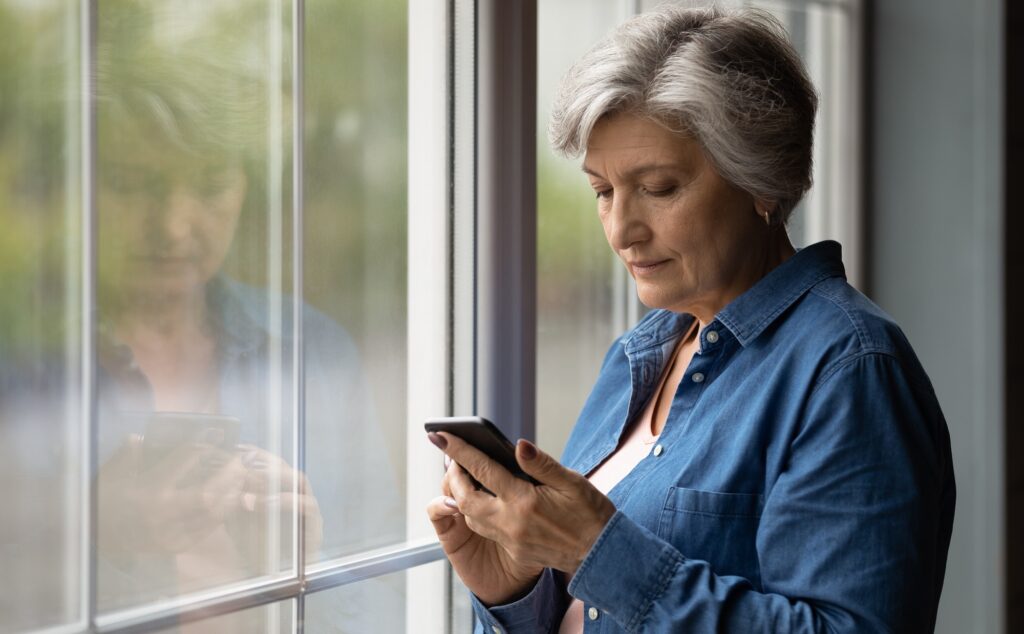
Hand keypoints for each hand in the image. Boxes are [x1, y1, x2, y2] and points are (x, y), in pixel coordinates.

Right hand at [97, 434, 245, 558]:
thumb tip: (144, 435)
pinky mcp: (174, 547)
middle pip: (208, 493)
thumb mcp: (112, 470)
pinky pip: (206, 530)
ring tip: (239, 480)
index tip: (216, 436)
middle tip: (239, 461)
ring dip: (230, 495)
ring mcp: (170, 533)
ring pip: (212, 514)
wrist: (92, 538)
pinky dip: (219, 514)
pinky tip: (226, 501)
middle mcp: (162, 512)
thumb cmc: (104, 499)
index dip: (204, 445)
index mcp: (149, 488)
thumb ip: (131, 452)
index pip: (186, 460)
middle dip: (229, 475)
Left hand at [226, 445, 323, 564]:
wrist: (276, 580)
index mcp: (278, 490)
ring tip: (254, 479)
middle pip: (285, 467)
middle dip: (266, 461)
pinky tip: (268, 503)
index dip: (256, 453)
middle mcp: (296, 494)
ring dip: (276, 477)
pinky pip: (306, 504)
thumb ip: (233, 504)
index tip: (238, 448)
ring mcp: (308, 507)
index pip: (270, 464)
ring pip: (298, 480)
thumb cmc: (257, 549)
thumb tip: (219, 481)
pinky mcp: (315, 524)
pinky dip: (286, 501)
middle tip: (245, 461)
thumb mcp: (238, 523)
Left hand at [425, 432, 615, 604]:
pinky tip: (484, 498)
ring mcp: (511, 540)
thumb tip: (518, 446)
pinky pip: (485, 529)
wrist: (601, 555)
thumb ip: (541, 464)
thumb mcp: (573, 481)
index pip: (482, 470)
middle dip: (452, 476)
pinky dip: (476, 511)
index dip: (459, 451)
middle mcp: (512, 523)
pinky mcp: (514, 550)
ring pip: (471, 516)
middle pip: (464, 498)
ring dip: (461, 495)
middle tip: (452, 458)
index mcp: (525, 502)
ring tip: (463, 474)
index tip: (440, 435)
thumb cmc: (591, 515)